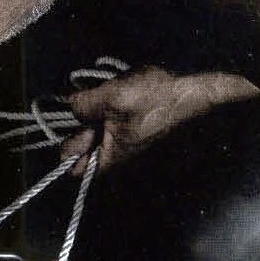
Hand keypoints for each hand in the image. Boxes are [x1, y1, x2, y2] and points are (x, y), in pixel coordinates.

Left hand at [63, 68, 259, 170]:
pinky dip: (110, 107)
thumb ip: (83, 105)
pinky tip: (120, 92)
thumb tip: (68, 105)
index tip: (69, 123)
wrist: (193, 92)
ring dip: (96, 110)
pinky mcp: (135, 129)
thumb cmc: (155, 100)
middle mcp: (117, 157)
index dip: (65, 147)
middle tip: (92, 100)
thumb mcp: (111, 98)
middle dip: (82, 122)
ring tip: (109, 94)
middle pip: (83, 145)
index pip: (73, 168)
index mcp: (110, 159)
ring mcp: (127, 143)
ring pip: (97, 129)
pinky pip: (111, 121)